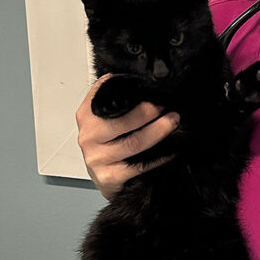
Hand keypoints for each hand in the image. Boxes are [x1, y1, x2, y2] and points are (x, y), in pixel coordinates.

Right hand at [75, 75, 179, 199]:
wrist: (105, 180)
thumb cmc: (107, 147)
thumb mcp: (103, 120)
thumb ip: (114, 99)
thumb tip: (138, 79)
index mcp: (87, 116)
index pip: (104, 97)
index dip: (129, 92)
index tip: (150, 88)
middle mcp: (89, 136)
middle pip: (122, 121)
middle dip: (148, 112)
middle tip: (167, 106)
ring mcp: (97, 158)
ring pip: (133, 143)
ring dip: (158, 131)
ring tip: (173, 122)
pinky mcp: (109, 177)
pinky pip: (139, 166)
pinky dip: (158, 158)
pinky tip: (170, 151)